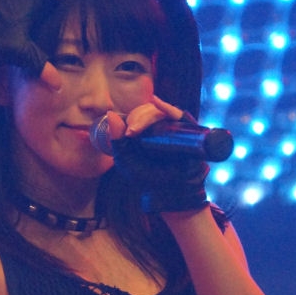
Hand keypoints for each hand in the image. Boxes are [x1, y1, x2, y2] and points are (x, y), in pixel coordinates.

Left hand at [109, 97, 209, 212]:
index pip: (135, 114)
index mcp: (142, 130)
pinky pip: (177, 114)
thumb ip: (116, 140)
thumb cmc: (146, 176)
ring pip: (158, 111)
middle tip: (131, 132)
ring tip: (136, 129)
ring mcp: (171, 126)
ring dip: (146, 115)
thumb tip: (111, 113)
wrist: (168, 191)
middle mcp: (157, 125)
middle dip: (137, 117)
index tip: (127, 133)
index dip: (130, 119)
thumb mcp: (125, 160)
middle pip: (146, 110)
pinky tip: (157, 103)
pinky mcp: (185, 129)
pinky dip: (167, 108)